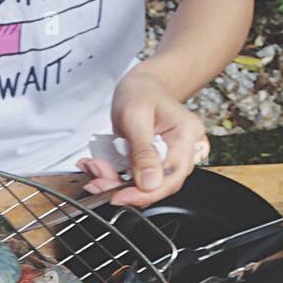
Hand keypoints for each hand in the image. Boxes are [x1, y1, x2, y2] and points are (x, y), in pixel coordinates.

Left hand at [78, 67, 209, 208]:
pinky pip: (139, 180)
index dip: (144, 193)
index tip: (117, 195)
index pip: (171, 177)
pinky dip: (117, 177)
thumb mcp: (135, 117)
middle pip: (160, 186)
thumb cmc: (140, 93)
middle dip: (125, 189)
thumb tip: (150, 183)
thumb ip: (143, 151)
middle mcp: (186, 150)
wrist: (141, 86)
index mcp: (187, 135)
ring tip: (96, 168)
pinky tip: (101, 168)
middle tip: (98, 181)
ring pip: (146, 186)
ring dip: (117, 183)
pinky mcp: (159, 164)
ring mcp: (174, 158)